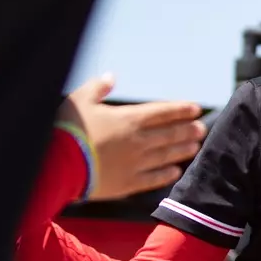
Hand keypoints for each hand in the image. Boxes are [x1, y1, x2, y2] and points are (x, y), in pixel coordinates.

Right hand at [57, 75, 207, 199]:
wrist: (58, 164)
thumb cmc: (68, 129)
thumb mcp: (81, 100)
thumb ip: (98, 88)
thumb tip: (111, 77)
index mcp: (128, 119)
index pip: (162, 112)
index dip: (180, 110)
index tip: (196, 109)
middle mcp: (137, 141)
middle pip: (169, 134)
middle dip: (188, 130)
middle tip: (202, 129)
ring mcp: (134, 164)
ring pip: (166, 156)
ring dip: (182, 151)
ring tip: (195, 147)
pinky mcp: (127, 184)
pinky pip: (152, 179)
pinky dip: (166, 175)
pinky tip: (176, 172)